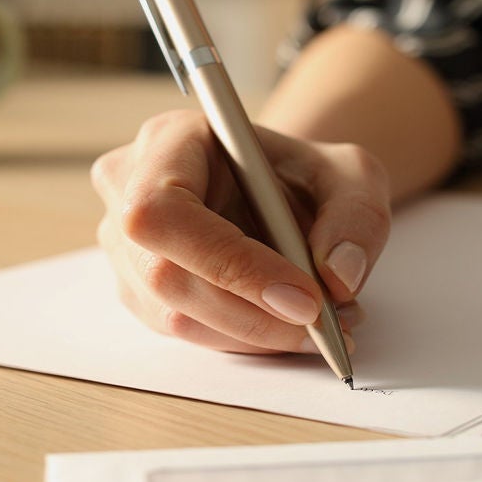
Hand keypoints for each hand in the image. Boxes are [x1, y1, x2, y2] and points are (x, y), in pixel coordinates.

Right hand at [91, 110, 389, 353]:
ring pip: (175, 316)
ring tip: (325, 325)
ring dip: (257, 335)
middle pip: (165, 276)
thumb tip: (338, 276)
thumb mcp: (352, 175)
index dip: (228, 263)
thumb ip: (356, 216)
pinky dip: (247, 341)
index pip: (165, 211)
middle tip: (322, 325)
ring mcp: (125, 246)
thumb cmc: (306, 176)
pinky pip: (187, 333)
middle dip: (253, 314)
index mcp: (168, 140)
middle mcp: (128, 190)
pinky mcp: (140, 291)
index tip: (303, 299)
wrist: (282, 195)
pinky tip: (292, 326)